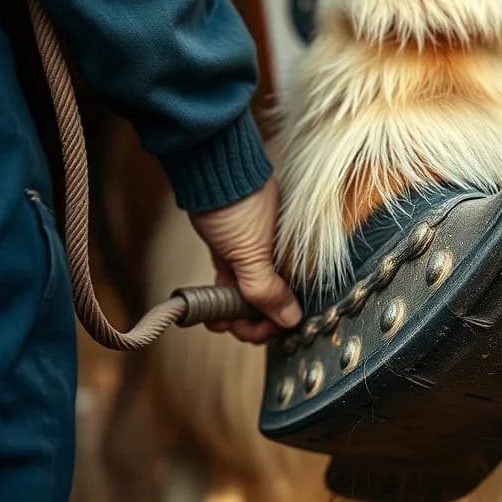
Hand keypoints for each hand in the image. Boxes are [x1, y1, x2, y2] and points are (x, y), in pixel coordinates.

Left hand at [188, 179, 301, 342]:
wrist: (208, 169)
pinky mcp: (234, 249)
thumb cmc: (235, 202)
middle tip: (228, 325)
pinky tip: (213, 304)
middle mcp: (278, 257)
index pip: (291, 301)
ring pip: (249, 294)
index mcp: (294, 256)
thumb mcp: (251, 253)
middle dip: (248, 319)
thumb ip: (269, 290)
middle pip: (269, 302)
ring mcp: (254, 253)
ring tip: (215, 317)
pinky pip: (234, 281)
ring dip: (233, 311)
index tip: (249, 332)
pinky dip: (224, 295)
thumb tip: (291, 320)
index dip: (270, 323)